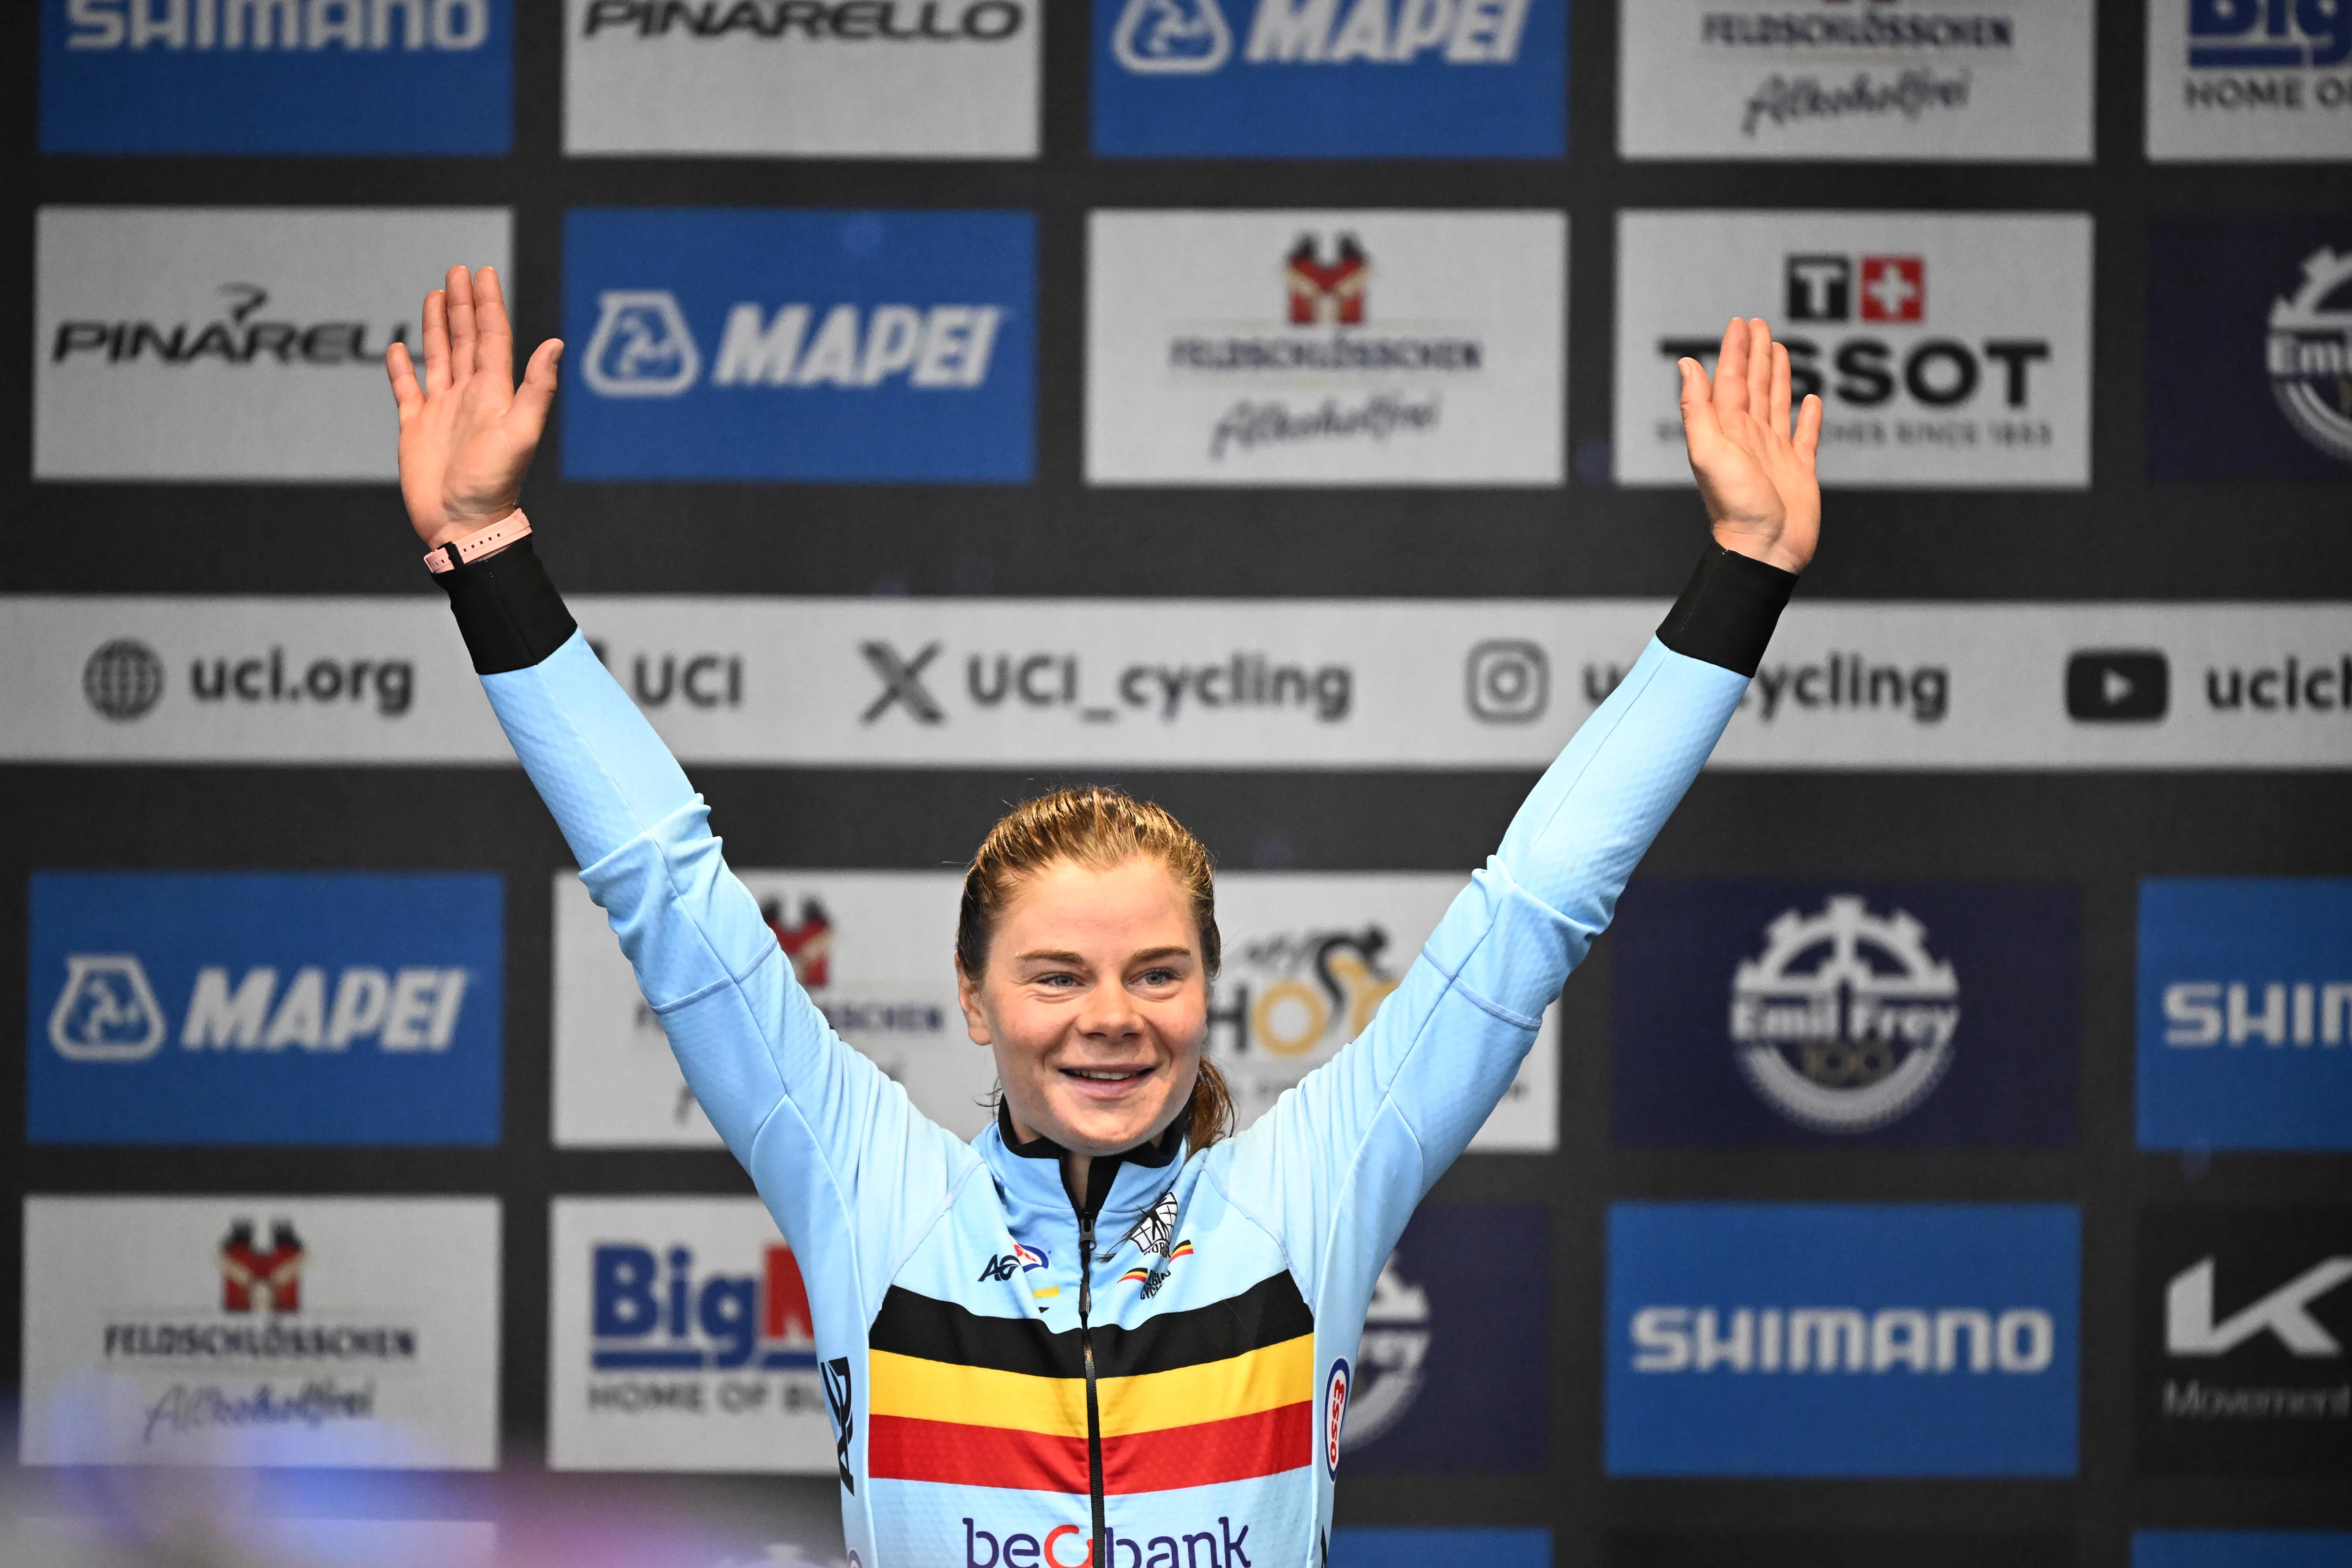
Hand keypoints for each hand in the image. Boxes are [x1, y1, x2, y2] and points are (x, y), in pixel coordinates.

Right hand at [384, 265, 562, 548]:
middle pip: (466, 339)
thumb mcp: (521, 432)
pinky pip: (408, 390)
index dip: (488, 304)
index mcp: (493, 393)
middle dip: (462, 305)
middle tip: (458, 272)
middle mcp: (468, 396)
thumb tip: (556, 344)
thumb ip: (536, 388)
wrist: (463, 523)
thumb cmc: (494, 484)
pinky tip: (400, 349)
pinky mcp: (416, 428)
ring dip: (438, 326)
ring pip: (439, 357)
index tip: (482, 273)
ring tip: (435, 296)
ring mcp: (442, 411)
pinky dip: (402, 369)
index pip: (491, 337)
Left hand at [1677, 316, 1822, 574]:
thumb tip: (1688, 364)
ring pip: (1776, 404)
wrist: (1764, 549)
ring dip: (1778, 376)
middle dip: (1755, 355)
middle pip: (1754, 386)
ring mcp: (1775, 454)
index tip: (1739, 323)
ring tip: (1779, 350)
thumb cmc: (1735, 506)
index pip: (1731, 381)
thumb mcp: (1708, 451)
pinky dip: (1808, 419)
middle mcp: (1750, 439)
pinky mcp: (1799, 471)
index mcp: (1728, 432)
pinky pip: (1805, 438)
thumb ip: (1698, 408)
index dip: (1734, 351)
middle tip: (1759, 324)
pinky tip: (1811, 400)